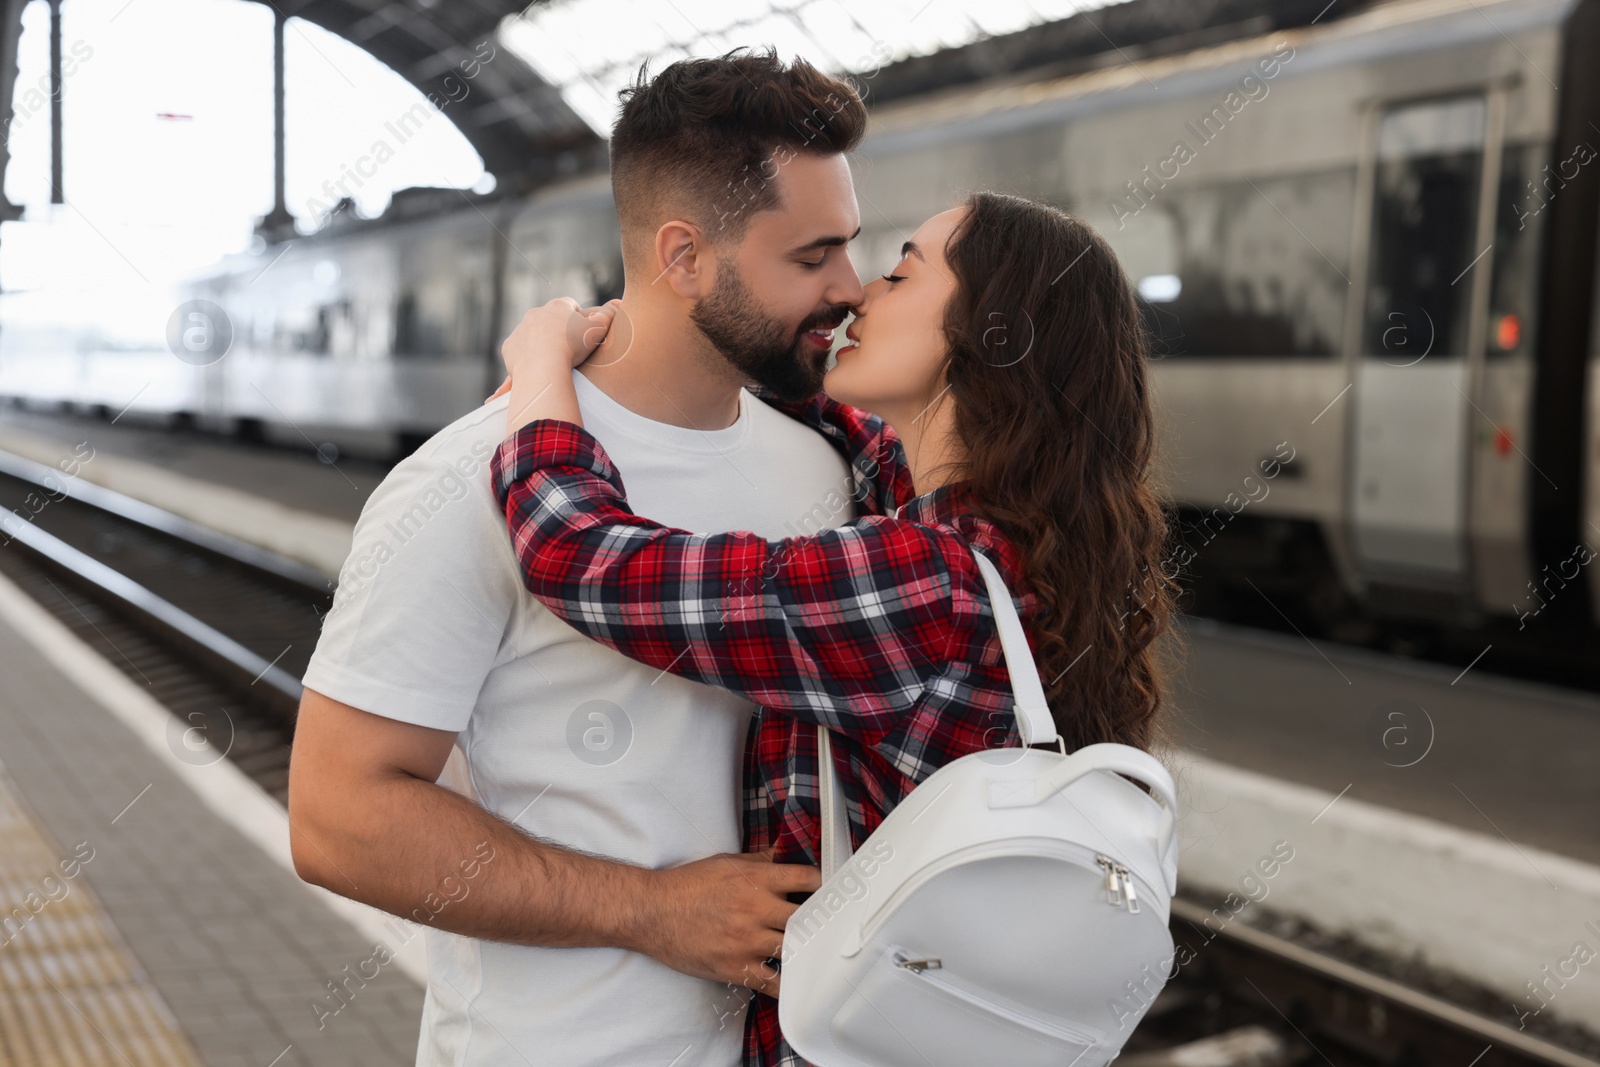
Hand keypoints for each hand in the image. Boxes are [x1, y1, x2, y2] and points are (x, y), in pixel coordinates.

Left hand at [499, 298, 618, 381]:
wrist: (542, 367)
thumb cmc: (573, 347)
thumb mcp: (599, 329)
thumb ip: (610, 315)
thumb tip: (618, 303)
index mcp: (557, 306)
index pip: (570, 305)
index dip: (578, 317)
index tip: (582, 332)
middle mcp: (536, 313)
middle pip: (549, 318)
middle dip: (557, 329)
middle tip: (569, 348)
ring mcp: (520, 329)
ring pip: (532, 334)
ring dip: (541, 343)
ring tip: (553, 361)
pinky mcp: (509, 347)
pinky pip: (519, 350)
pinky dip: (527, 357)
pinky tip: (537, 367)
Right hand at [629, 847, 820, 996]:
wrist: (652, 911)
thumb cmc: (687, 885)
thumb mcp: (726, 862)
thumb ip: (760, 861)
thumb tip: (785, 854)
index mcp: (757, 880)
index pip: (807, 879)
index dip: (824, 885)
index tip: (829, 891)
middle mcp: (757, 908)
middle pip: (808, 916)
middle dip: (819, 920)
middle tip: (828, 924)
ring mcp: (747, 940)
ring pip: (794, 949)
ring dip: (805, 950)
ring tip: (814, 952)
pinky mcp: (735, 967)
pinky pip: (772, 982)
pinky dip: (787, 984)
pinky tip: (795, 982)